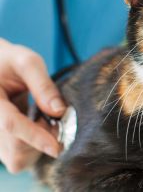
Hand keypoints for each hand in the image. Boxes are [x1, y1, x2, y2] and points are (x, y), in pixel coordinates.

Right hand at [0, 38, 65, 172]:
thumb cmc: (8, 61)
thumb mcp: (27, 62)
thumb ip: (43, 85)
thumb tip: (59, 111)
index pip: (11, 124)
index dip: (36, 137)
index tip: (57, 146)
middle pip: (16, 148)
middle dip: (43, 138)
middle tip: (54, 116)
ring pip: (17, 158)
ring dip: (38, 145)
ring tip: (41, 118)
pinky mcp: (0, 146)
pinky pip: (19, 158)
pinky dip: (34, 147)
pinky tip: (36, 126)